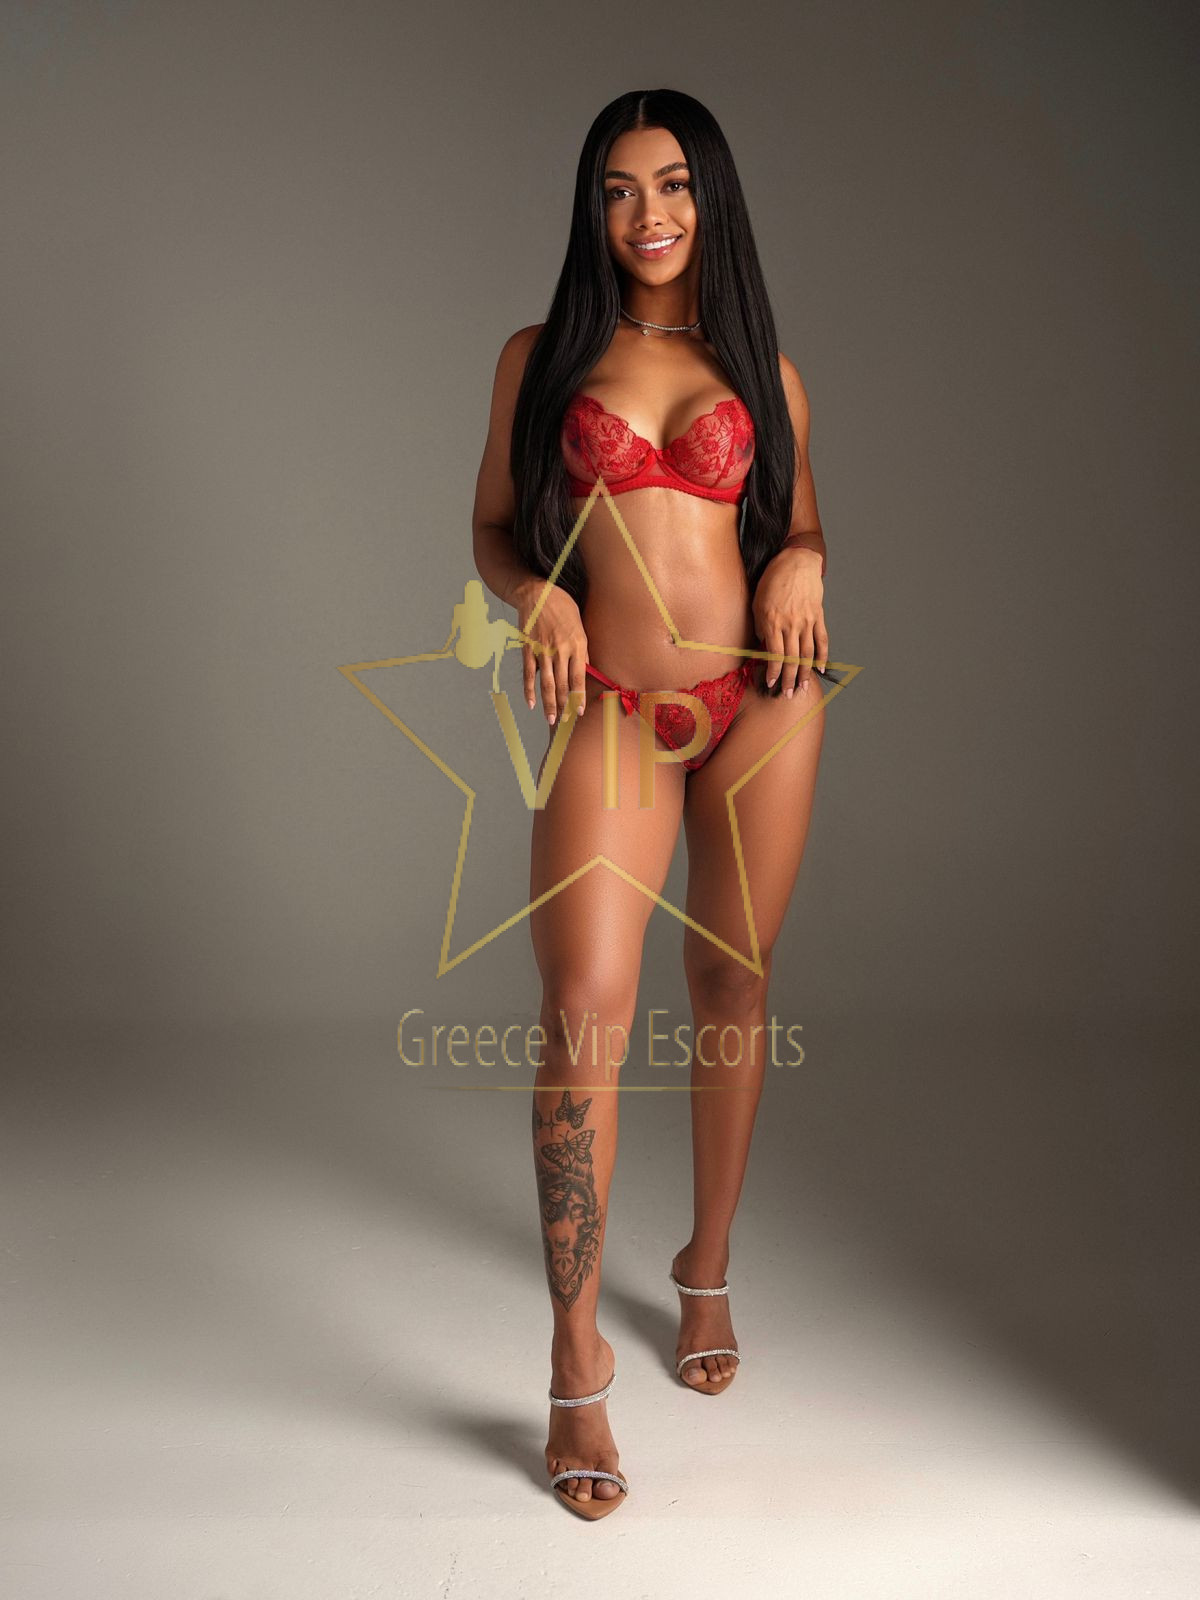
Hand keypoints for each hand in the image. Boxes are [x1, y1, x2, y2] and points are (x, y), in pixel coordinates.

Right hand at [512, 577, 588, 724]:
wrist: (537, 593)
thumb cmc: (563, 608)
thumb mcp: (580, 626)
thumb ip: (582, 650)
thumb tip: (585, 672)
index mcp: (577, 644)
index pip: (578, 678)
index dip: (579, 697)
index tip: (579, 713)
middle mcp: (560, 649)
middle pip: (563, 685)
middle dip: (564, 706)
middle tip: (565, 722)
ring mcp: (542, 650)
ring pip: (547, 683)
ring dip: (549, 703)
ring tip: (551, 719)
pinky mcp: (528, 649)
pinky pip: (529, 674)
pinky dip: (529, 690)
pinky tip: (531, 704)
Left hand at [752, 545, 828, 697]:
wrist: (796, 560)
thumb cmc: (772, 579)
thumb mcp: (757, 602)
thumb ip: (760, 627)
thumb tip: (764, 647)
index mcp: (772, 621)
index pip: (773, 654)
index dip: (772, 672)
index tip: (770, 683)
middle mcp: (791, 623)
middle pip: (791, 658)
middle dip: (788, 678)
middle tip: (788, 694)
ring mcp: (806, 620)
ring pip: (806, 652)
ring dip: (804, 672)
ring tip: (803, 687)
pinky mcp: (818, 615)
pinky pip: (821, 639)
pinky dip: (822, 655)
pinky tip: (820, 668)